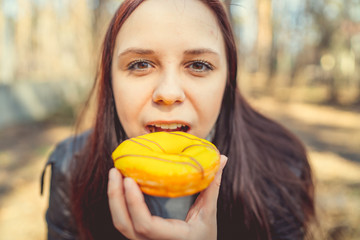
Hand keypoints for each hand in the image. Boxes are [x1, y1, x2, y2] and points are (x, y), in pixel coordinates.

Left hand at [107, 155, 227, 239]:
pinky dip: (118, 204)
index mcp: (171, 238)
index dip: (134, 203)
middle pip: (124, 224)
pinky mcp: (139, 237)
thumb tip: (222, 159)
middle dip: (115, 197)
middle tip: (115, 171)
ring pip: (120, 224)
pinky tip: (120, 186)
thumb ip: (213, 187)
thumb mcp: (210, 214)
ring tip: (115, 174)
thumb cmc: (205, 237)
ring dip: (113, 199)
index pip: (145, 224)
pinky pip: (124, 222)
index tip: (129, 180)